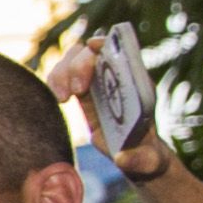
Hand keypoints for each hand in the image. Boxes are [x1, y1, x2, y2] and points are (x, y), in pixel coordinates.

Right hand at [49, 39, 165, 177]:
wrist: (134, 157)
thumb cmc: (146, 155)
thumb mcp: (148, 160)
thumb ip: (138, 159)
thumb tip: (121, 158)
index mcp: (135, 83)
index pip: (119, 50)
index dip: (106, 43)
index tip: (93, 48)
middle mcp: (114, 77)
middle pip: (91, 52)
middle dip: (78, 64)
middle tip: (75, 93)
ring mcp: (97, 83)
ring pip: (73, 59)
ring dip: (61, 72)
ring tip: (63, 99)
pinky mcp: (82, 93)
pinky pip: (62, 76)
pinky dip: (54, 82)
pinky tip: (58, 100)